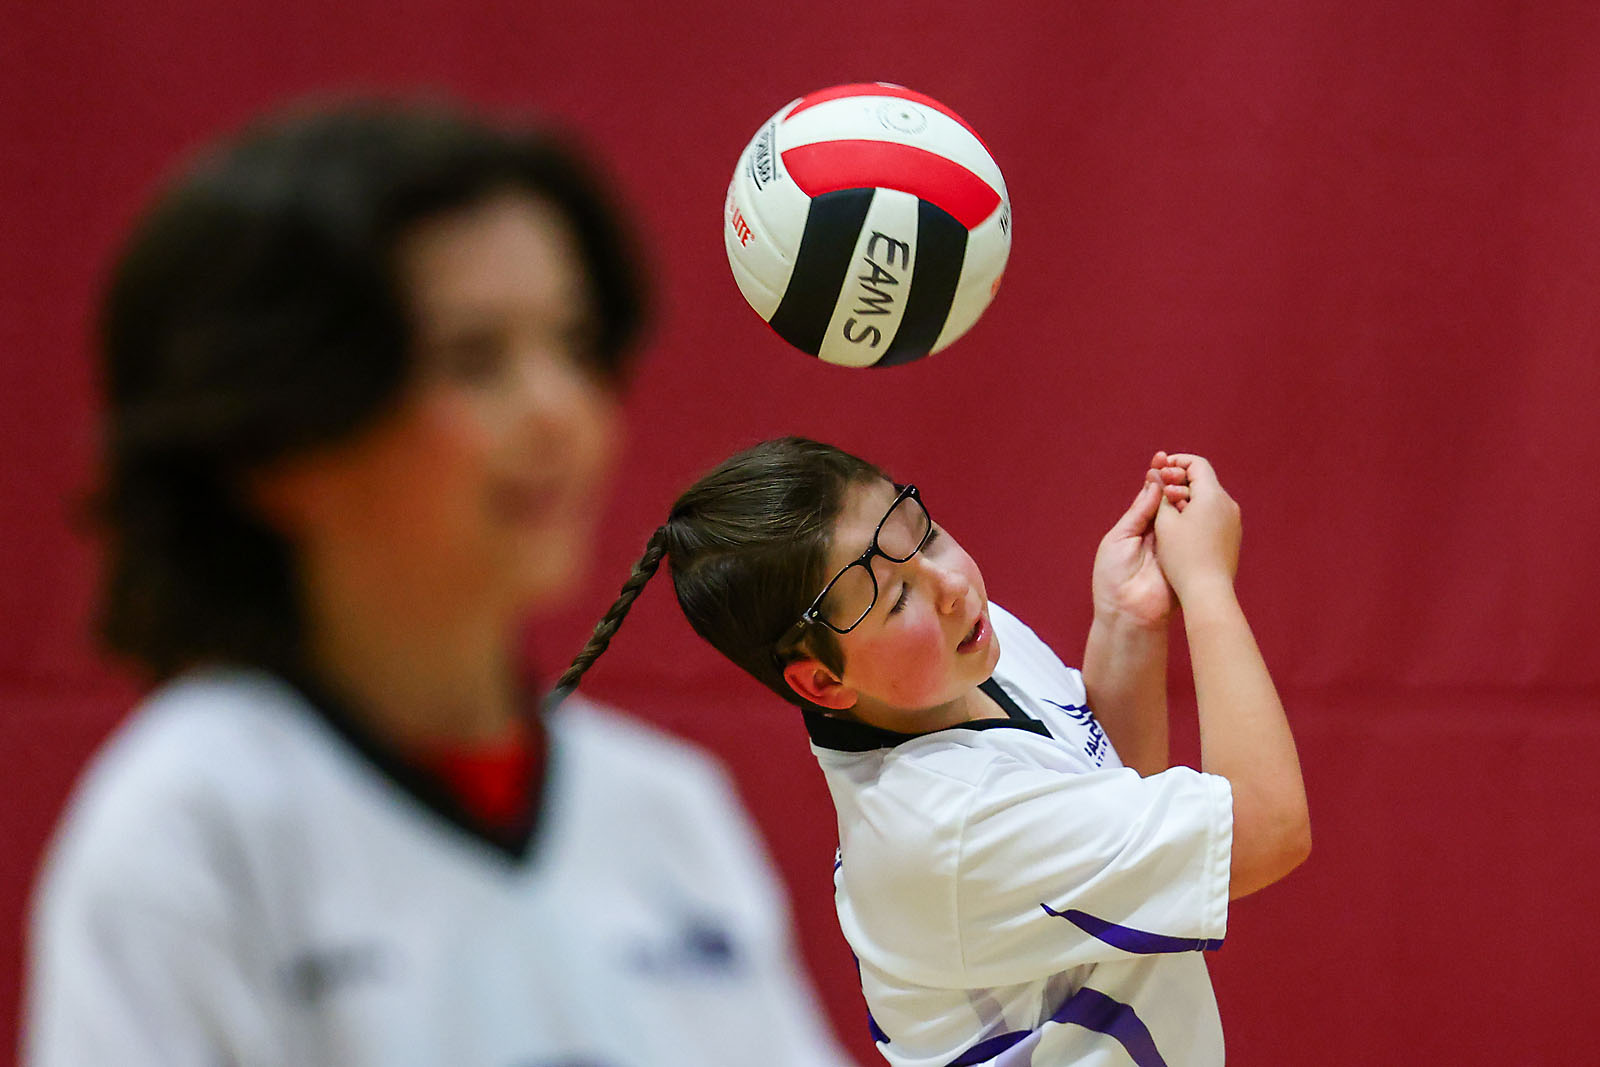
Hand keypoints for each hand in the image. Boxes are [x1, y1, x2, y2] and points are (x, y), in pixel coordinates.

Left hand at [1090, 454, 1185, 627]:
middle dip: (1172, 480)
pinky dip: (1193, 516)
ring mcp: (1176, 544)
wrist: (1127, 613)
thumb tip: (1152, 482)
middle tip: (1173, 462)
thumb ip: (1138, 512)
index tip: (1161, 456)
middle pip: (1169, 501)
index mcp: (1138, 528)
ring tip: (1180, 476)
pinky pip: (1193, 532)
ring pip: (1182, 513)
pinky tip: (1194, 499)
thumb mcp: (1119, 538)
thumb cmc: (1113, 578)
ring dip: (1182, 495)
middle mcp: (1159, 534)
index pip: (1150, 497)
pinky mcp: (1188, 556)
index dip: (1156, 477)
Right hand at [1152, 453, 1240, 600]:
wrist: (1208, 592)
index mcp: (1213, 496)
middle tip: (1160, 489)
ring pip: (1208, 498)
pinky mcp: (1232, 536)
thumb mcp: (1164, 522)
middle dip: (1179, 480)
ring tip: (1167, 511)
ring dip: (1187, 497)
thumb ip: (1160, 495)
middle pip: (1203, 480)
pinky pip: (1214, 514)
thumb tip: (1158, 476)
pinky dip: (1197, 512)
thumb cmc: (1183, 557)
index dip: (1176, 462)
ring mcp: (1233, 521)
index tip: (1160, 471)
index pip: (1196, 464)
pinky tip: (1180, 527)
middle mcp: (1228, 504)